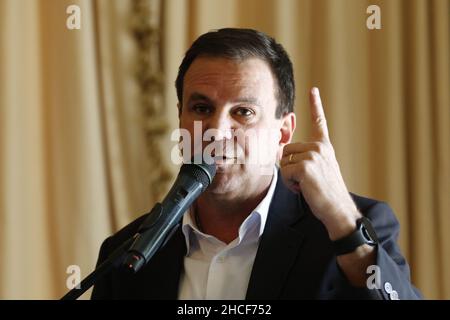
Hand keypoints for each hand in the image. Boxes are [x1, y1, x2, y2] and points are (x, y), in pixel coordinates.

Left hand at [280, 87, 360, 239]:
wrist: (338, 209)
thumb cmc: (326, 192)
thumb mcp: (319, 170)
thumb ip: (304, 158)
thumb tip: (279, 152)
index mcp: (324, 147)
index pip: (319, 122)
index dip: (315, 105)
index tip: (313, 89)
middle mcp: (320, 147)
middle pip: (286, 149)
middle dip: (288, 166)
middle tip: (304, 180)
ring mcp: (313, 155)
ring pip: (283, 161)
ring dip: (289, 177)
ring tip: (305, 185)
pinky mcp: (305, 167)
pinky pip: (284, 172)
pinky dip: (289, 184)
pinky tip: (304, 189)